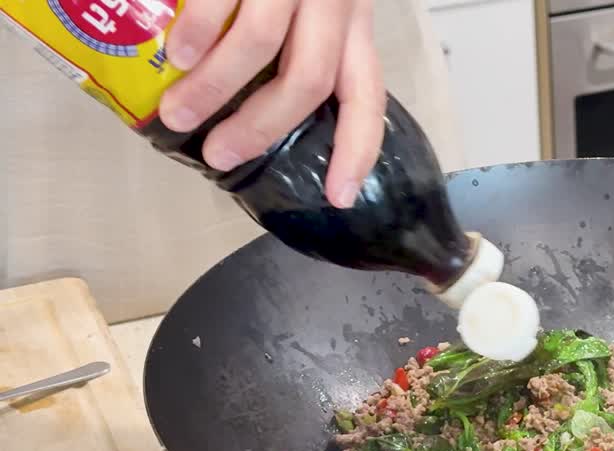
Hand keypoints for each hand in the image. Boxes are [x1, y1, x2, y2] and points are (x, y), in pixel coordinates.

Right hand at [157, 0, 385, 207]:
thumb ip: (300, 43)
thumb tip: (257, 106)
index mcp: (352, 22)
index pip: (367, 96)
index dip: (358, 150)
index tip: (340, 197)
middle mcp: (334, 2)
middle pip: (309, 84)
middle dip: (261, 130)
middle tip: (220, 156)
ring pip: (262, 48)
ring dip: (215, 91)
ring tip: (178, 115)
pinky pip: (223, 3)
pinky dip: (197, 34)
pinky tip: (174, 55)